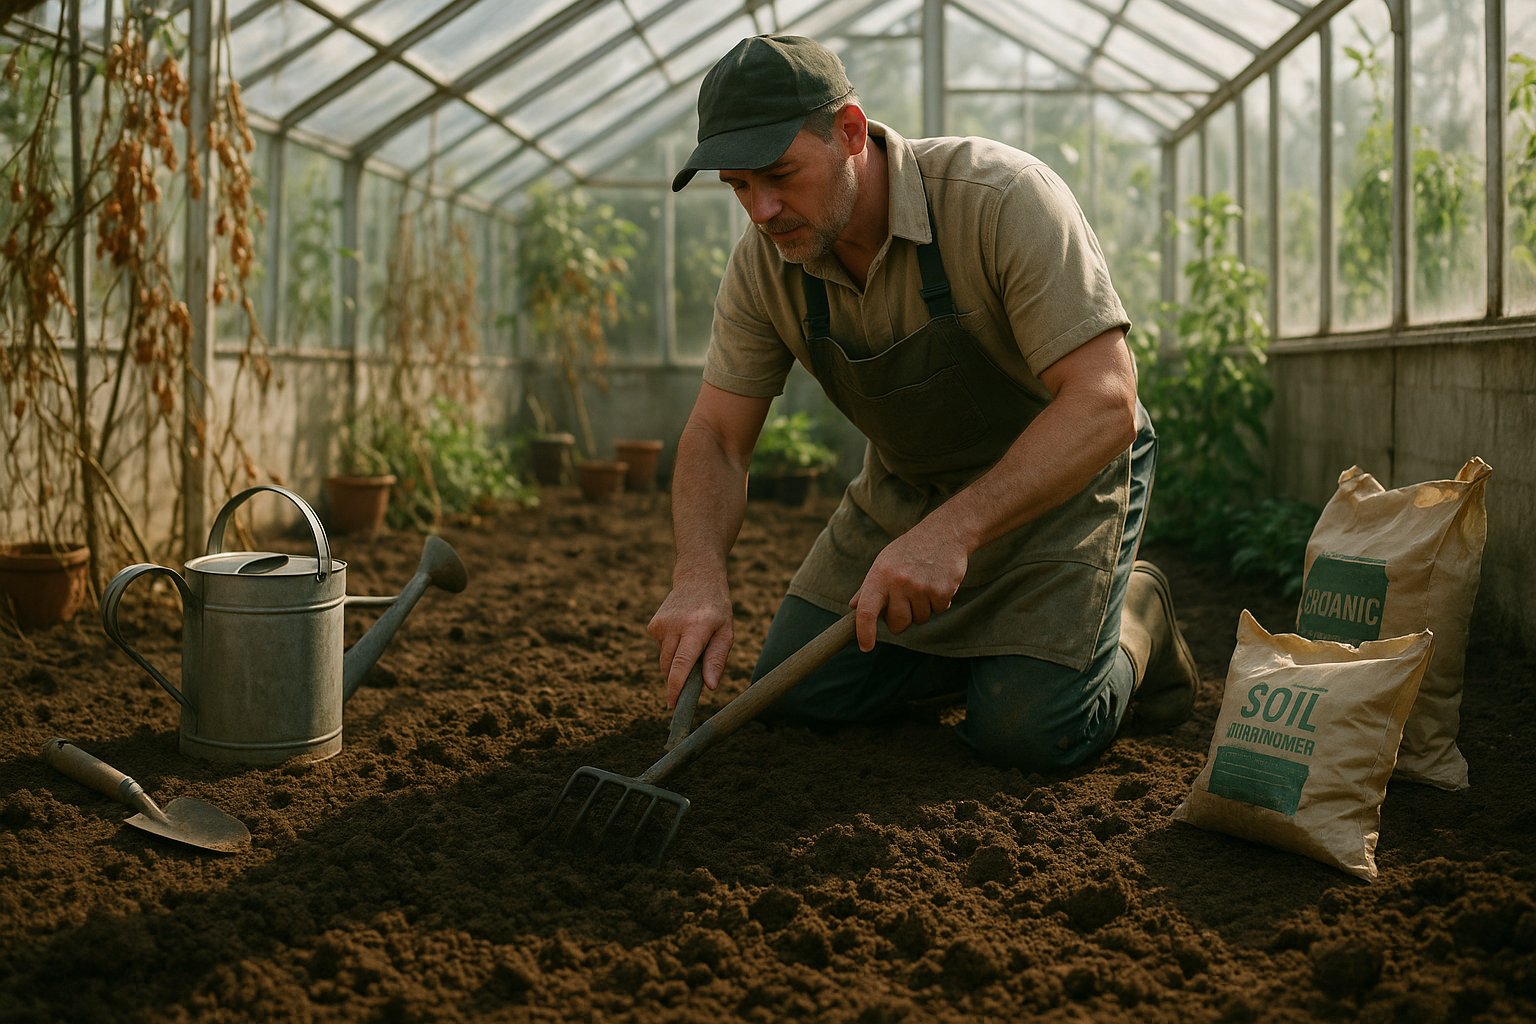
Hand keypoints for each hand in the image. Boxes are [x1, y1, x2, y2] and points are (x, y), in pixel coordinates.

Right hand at [647, 577, 733, 707]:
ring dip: (677, 664)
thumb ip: (717, 660)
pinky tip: (682, 635)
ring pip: (664, 661)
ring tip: (692, 645)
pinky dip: (672, 651)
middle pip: (670, 667)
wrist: (697, 579)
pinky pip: (661, 651)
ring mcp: (660, 625)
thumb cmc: (717, 609)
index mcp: (696, 627)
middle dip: (679, 680)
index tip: (673, 705)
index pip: (681, 663)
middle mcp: (674, 625)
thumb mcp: (726, 633)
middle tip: (695, 676)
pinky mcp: (652, 626)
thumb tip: (710, 687)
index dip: (676, 687)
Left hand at [849, 524, 968, 651]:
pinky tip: (938, 582)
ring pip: (920, 619)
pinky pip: (939, 610)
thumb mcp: (884, 562)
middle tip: (907, 601)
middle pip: (897, 624)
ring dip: (923, 608)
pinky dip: (939, 602)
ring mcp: (921, 587)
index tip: (866, 646)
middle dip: (901, 620)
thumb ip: (869, 587)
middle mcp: (898, 582)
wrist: (945, 532)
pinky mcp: (942, 590)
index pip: (866, 611)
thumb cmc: (909, 549)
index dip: (864, 632)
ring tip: (924, 584)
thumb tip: (853, 607)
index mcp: (880, 575)